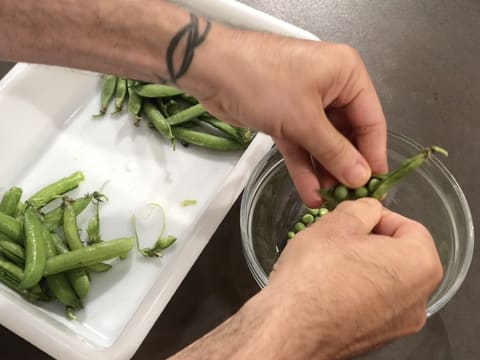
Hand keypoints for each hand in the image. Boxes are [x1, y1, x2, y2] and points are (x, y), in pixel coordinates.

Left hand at [186, 26, 386, 207]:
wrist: (212, 71)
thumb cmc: (264, 84)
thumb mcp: (305, 120)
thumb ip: (335, 151)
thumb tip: (361, 178)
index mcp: (347, 75)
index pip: (371, 121)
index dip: (373, 156)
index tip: (375, 187)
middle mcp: (331, 87)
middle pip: (346, 134)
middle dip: (345, 167)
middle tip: (349, 199)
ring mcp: (306, 102)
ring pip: (322, 142)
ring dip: (323, 171)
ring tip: (329, 202)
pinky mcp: (284, 116)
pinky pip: (300, 144)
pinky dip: (303, 166)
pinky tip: (309, 193)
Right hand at [258, 198, 441, 358]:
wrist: (290, 328)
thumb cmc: (315, 274)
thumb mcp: (337, 223)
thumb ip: (362, 209)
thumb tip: (369, 211)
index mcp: (419, 265)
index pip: (409, 227)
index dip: (379, 216)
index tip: (353, 217)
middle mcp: (418, 300)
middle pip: (400, 255)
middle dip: (371, 241)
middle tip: (339, 236)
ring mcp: (398, 324)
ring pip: (386, 280)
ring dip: (363, 265)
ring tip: (330, 260)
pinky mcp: (376, 339)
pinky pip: (373, 303)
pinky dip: (357, 290)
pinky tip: (328, 285)